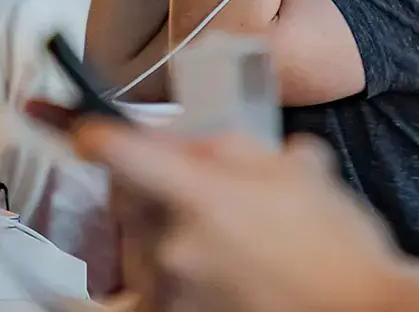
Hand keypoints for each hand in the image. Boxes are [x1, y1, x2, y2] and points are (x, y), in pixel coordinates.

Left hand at [69, 123, 398, 311]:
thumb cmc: (337, 242)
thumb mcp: (295, 168)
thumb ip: (232, 147)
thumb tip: (192, 145)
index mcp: (202, 195)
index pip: (119, 153)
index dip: (91, 131)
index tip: (81, 125)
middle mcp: (175, 246)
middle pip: (127, 196)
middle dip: (149, 180)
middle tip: (193, 181)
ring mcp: (174, 293)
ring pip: (140, 241)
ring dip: (162, 227)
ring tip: (224, 234)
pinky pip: (150, 288)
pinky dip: (166, 270)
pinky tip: (206, 263)